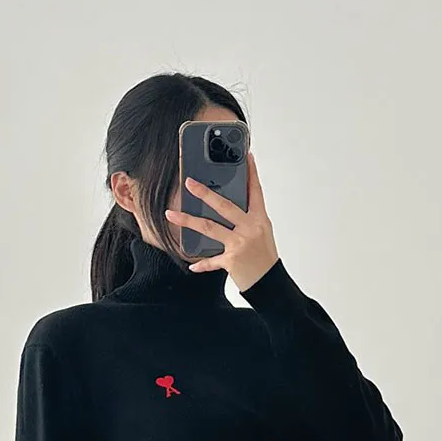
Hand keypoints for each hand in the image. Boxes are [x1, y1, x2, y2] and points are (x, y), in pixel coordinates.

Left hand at [164, 152, 278, 293]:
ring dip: (187, 220)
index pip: (256, 192)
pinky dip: (201, 264)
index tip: (246, 157)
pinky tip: (191, 264)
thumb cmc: (265, 258)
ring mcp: (240, 244)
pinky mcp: (231, 260)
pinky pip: (211, 260)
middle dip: (205, 192)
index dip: (251, 173)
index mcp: (259, 219)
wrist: (270, 283)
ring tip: (171, 213)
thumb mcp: (262, 233)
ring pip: (209, 227)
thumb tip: (227, 207)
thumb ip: (247, 219)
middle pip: (224, 206)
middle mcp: (250, 228)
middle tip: (189, 182)